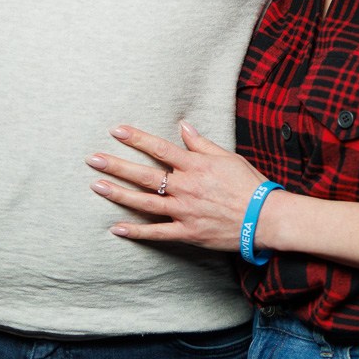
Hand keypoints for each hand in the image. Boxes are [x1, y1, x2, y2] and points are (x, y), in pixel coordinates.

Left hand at [88, 122, 267, 253]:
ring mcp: (184, 211)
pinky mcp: (187, 232)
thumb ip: (202, 143)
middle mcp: (185, 187)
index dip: (136, 138)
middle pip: (144, 175)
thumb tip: (183, 126)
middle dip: (116, 166)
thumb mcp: (227, 157)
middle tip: (93, 159)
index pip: (159, 148)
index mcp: (195, 166)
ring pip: (144, 202)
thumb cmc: (249, 185)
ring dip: (119, 194)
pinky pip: (157, 233)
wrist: (265, 217)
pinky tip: (116, 228)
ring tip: (97, 186)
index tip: (116, 130)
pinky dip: (136, 232)